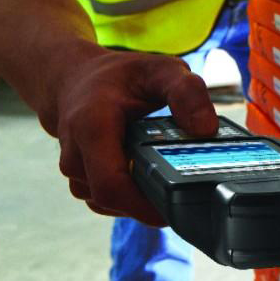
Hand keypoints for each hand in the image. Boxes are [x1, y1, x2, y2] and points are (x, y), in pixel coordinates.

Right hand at [49, 50, 217, 224]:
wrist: (75, 79)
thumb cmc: (121, 76)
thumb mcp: (161, 70)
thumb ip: (186, 92)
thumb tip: (206, 129)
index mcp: (91, 126)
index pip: (111, 185)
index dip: (142, 206)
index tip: (174, 210)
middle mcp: (75, 152)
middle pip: (111, 199)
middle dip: (146, 202)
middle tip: (182, 192)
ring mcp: (74, 170)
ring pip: (107, 203)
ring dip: (137, 198)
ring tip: (165, 176)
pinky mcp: (80, 179)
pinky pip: (105, 199)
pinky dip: (128, 194)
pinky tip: (148, 177)